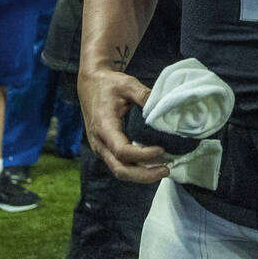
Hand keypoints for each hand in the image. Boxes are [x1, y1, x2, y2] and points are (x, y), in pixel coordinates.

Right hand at [77, 66, 168, 183]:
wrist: (90, 84)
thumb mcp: (128, 84)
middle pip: (120, 169)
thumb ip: (145, 95)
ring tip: (164, 169)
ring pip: (119, 170)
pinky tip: (153, 164)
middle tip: (166, 170)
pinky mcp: (105, 148)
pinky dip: (136, 168)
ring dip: (141, 174)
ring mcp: (101, 147)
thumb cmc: (109, 84)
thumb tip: (165, 106)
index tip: (162, 149)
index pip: (122, 150)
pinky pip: (119, 164)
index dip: (143, 154)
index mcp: (103, 127)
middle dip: (143, 175)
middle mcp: (99, 142)